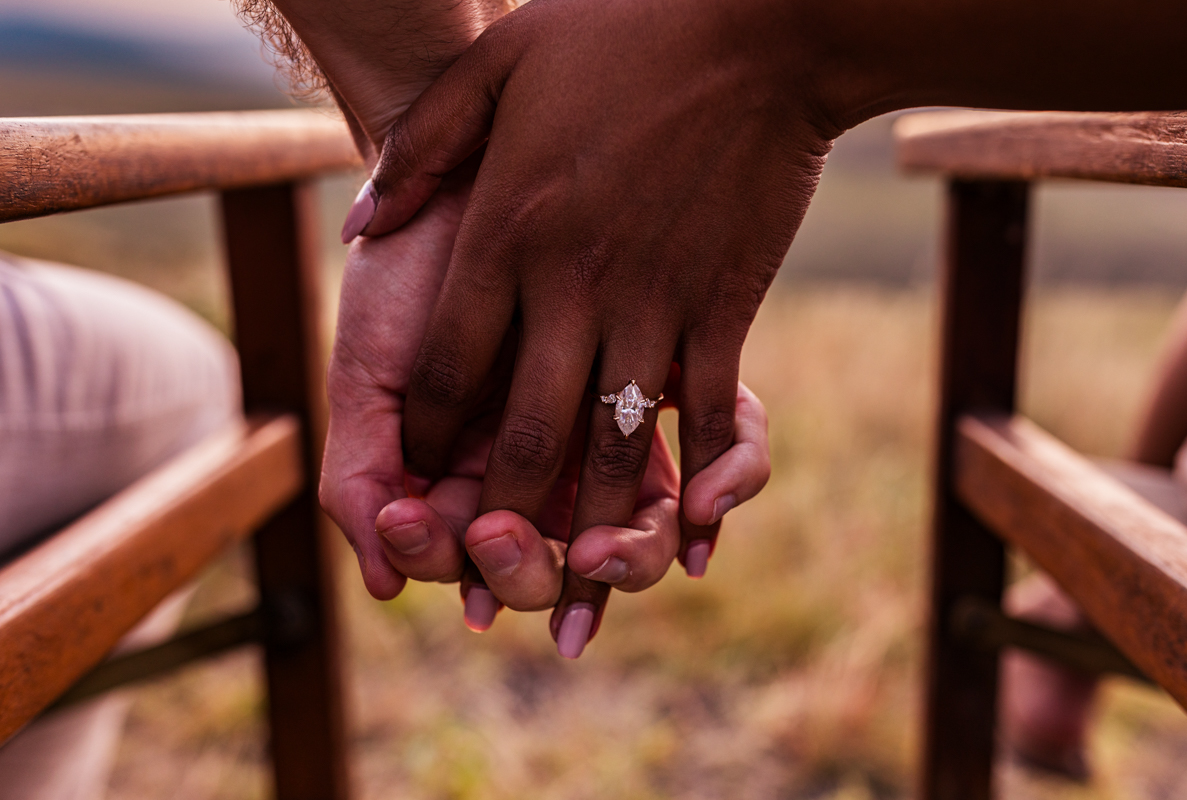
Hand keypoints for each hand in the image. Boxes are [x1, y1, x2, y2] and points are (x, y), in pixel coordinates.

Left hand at [340, 0, 827, 642]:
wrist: (757, 23)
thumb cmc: (616, 33)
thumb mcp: (493, 66)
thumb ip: (417, 149)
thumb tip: (359, 226)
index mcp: (505, 232)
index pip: (445, 365)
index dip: (427, 433)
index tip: (421, 470)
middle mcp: (572, 282)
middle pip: (524, 428)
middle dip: (503, 509)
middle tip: (488, 558)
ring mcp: (653, 299)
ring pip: (611, 439)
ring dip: (593, 519)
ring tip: (576, 576)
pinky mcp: (721, 304)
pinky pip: (706, 412)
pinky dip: (701, 478)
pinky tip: (690, 527)